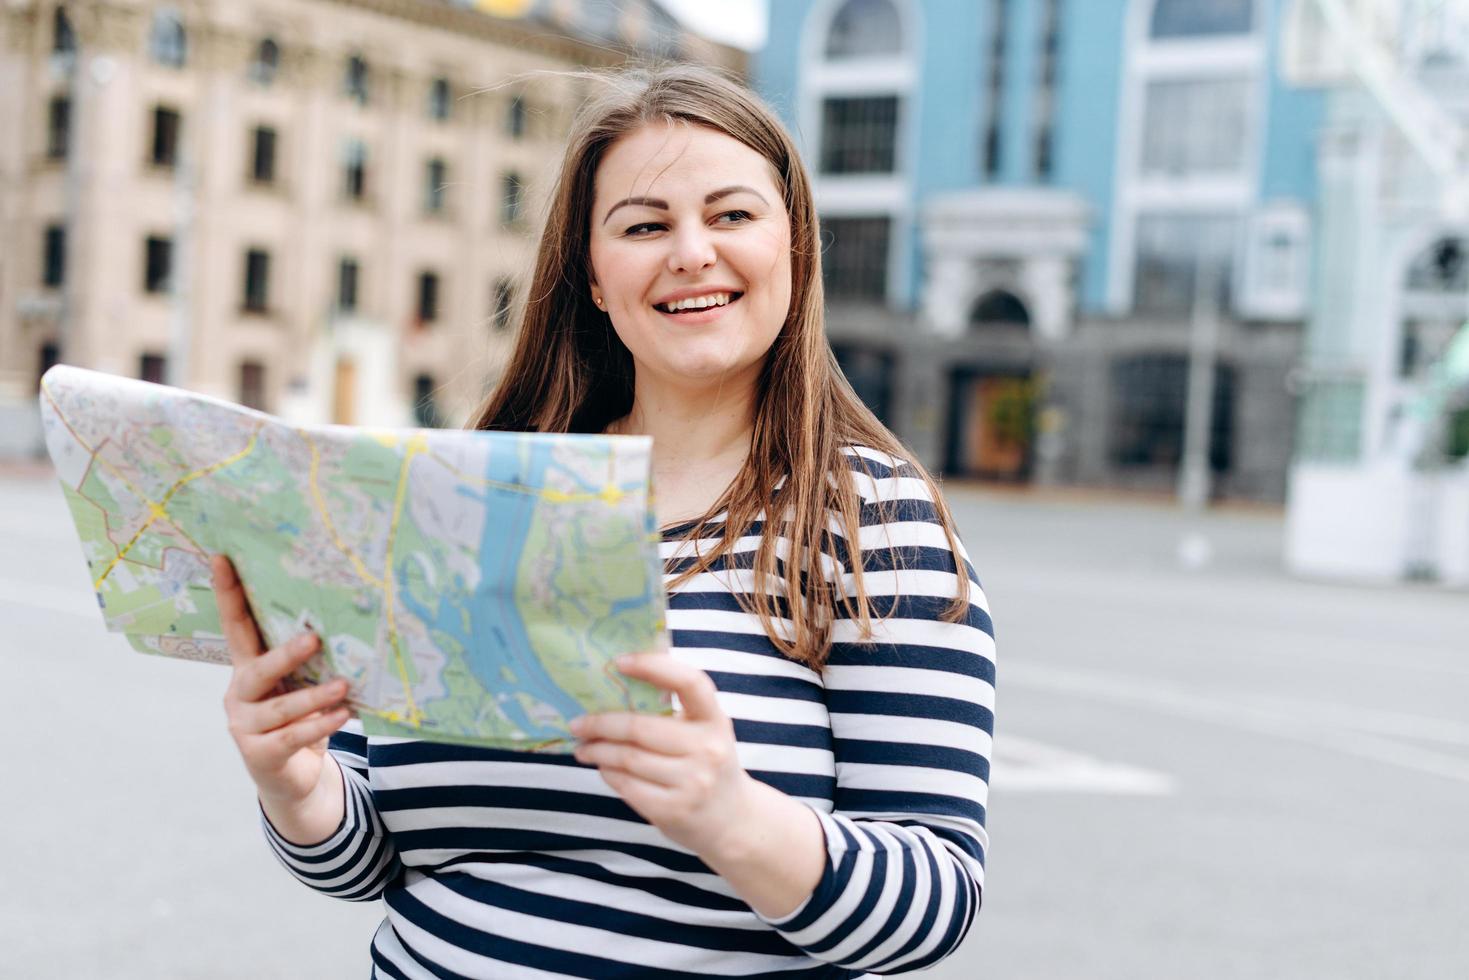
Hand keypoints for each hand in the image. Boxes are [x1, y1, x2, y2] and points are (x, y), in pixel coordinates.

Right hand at [213, 554, 349, 830]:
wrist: (293, 778)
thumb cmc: (300, 718)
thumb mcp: (301, 684)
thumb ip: (310, 660)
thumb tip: (347, 621)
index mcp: (247, 669)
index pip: (235, 626)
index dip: (228, 594)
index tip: (222, 557)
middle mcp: (240, 695)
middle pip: (256, 670)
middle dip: (284, 655)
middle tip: (313, 638)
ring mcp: (246, 727)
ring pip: (281, 708)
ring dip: (314, 696)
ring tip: (344, 685)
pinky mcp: (261, 755)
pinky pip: (293, 737)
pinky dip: (319, 725)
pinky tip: (343, 714)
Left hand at [570, 653, 755, 858]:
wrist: (733, 821)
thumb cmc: (708, 764)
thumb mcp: (706, 731)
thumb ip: (676, 709)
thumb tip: (619, 681)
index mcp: (715, 720)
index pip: (689, 683)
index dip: (653, 667)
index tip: (619, 662)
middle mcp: (708, 749)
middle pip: (640, 727)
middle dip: (600, 724)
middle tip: (578, 723)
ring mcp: (692, 782)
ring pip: (628, 758)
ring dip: (598, 750)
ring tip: (584, 747)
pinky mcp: (673, 810)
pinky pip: (627, 785)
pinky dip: (608, 773)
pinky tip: (603, 768)